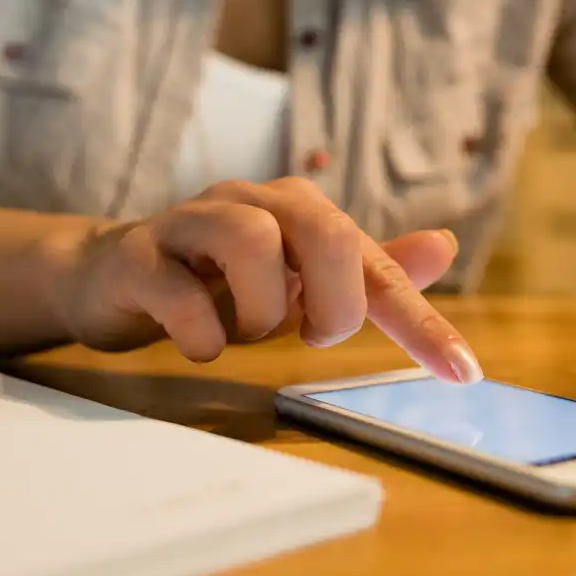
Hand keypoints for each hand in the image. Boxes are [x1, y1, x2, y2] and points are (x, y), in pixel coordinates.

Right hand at [50, 177, 481, 382]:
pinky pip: (177, 291)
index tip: (463, 372)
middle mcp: (249, 202)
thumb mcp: (301, 280)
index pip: (376, 260)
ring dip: (261, 311)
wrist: (112, 275)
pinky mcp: (137, 258)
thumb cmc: (220, 280)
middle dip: (334, 302)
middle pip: (323, 229)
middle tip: (312, 336)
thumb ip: (370, 270)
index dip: (421, 320)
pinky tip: (204, 346)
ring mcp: (189, 224)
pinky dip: (201, 333)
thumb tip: (446, 245)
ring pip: (250, 241)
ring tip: (247, 334)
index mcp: (298, 210)